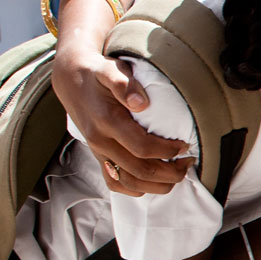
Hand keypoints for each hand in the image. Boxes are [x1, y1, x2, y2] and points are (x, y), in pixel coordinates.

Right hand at [51, 42, 191, 194]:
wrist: (72, 80)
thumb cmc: (98, 74)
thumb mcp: (111, 70)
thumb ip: (125, 84)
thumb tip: (141, 102)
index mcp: (107, 122)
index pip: (142, 148)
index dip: (168, 150)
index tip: (185, 145)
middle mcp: (100, 142)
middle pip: (139, 171)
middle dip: (170, 172)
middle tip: (188, 162)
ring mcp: (98, 152)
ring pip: (129, 183)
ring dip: (158, 184)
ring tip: (178, 173)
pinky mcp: (98, 158)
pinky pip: (115, 184)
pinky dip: (137, 188)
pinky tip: (154, 181)